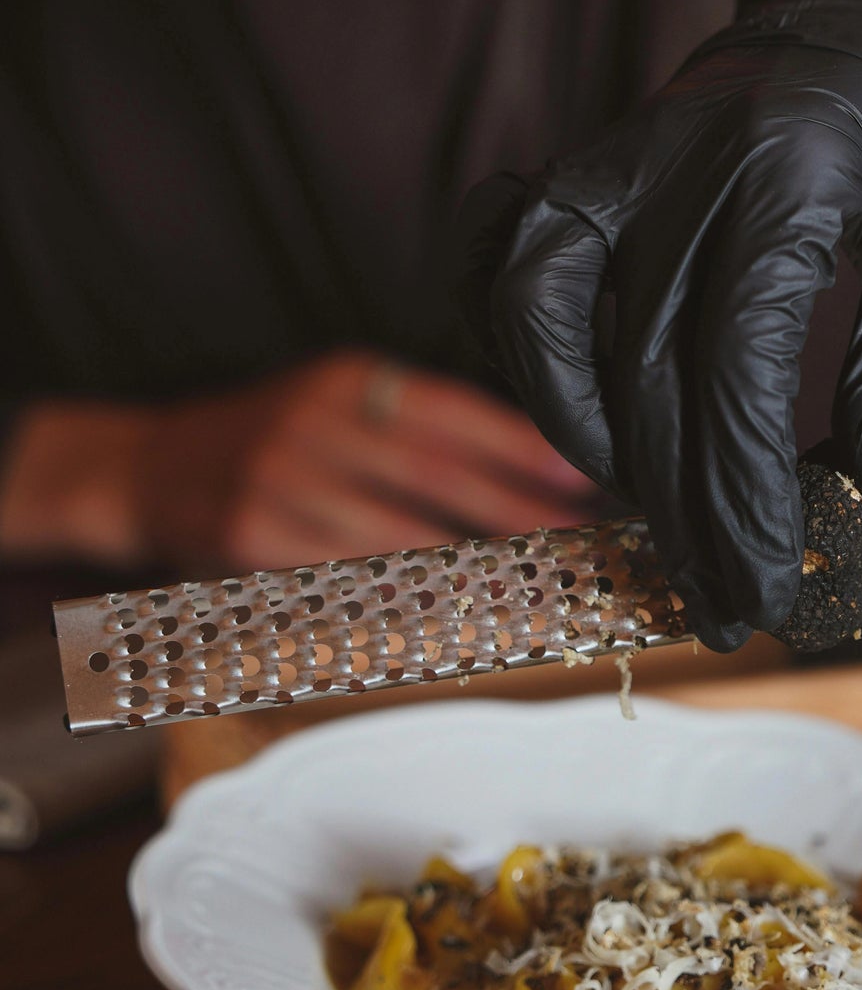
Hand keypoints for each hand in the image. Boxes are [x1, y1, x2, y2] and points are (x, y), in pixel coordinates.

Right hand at [0, 350, 596, 576]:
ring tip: (532, 584)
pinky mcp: (255, 537)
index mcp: (350, 380)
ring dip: (472, 566)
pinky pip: (345, 575)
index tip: (583, 476)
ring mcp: (282, 481)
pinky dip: (404, 596)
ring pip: (397, 534)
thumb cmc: (272, 440)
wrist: (151, 468)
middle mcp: (317, 423)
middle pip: (438, 474)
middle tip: (578, 540)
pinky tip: (451, 610)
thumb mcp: (335, 402)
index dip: (524, 448)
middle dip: (517, 512)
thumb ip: (417, 425)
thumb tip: (531, 464)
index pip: (456, 412)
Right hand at [464, 0, 861, 648]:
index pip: (738, 365)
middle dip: (681, 507)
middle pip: (642, 368)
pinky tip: (564, 407)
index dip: (748, 488)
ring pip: (540, 312)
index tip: (773, 580)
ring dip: (581, 434)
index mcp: (789, 178)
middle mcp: (681, 164)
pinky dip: (513, 339)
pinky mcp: (585, 163)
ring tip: (644, 516)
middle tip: (725, 601)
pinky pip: (503, 253)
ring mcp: (616, 158)